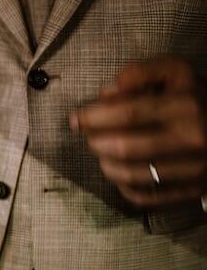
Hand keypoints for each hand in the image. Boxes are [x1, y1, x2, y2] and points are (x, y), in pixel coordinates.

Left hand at [71, 57, 206, 207]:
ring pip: (131, 175)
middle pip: (125, 147)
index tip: (75, 120)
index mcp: (186, 105)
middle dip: (97, 141)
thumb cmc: (198, 98)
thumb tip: (105, 93)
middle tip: (92, 136)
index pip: (129, 113)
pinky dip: (123, 186)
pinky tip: (120, 171)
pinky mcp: (192, 191)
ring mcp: (194, 169)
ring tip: (103, 152)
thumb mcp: (177, 73)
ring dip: (105, 164)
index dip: (94, 117)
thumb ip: (140, 73)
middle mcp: (192, 138)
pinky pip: (144, 196)